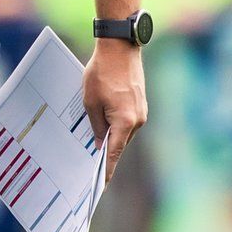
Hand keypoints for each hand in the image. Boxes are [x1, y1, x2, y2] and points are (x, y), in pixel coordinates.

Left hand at [81, 40, 146, 180]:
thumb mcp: (90, 102)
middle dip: (106, 151)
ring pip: (124, 131)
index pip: (115, 153)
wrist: (121, 47)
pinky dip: (116, 123)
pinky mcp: (141, 103)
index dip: (107, 170)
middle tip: (90, 165)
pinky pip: (127, 120)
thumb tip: (100, 144)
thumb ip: (96, 127)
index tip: (101, 185)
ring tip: (93, 139)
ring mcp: (142, 111)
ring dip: (110, 134)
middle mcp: (138, 120)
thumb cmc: (102, 73)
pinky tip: (104, 121)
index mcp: (125, 122)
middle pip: (120, 143)